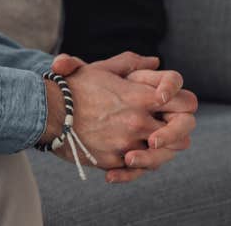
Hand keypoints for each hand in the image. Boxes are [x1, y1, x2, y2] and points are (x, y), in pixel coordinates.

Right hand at [50, 52, 196, 182]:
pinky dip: (136, 165)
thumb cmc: (73, 88)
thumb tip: (155, 61)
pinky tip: (127, 158)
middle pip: (182, 132)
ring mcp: (128, 143)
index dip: (183, 102)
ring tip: (145, 144)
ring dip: (159, 150)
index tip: (170, 104)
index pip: (185, 102)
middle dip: (177, 130)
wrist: (45, 112)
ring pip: (163, 154)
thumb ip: (130, 63)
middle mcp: (139, 121)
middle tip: (164, 128)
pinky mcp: (115, 161)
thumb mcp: (101, 69)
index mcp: (140, 97)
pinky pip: (138, 169)